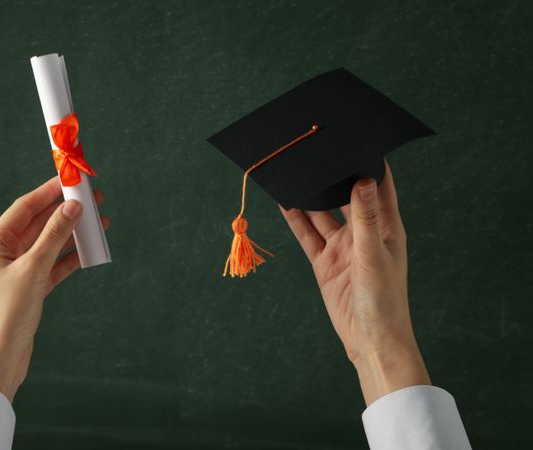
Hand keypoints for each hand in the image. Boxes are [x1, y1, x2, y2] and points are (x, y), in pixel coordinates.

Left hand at [0, 177, 109, 401]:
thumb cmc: (6, 314)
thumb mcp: (33, 269)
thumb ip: (54, 236)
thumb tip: (72, 207)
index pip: (25, 207)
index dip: (49, 192)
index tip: (72, 180)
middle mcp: (5, 253)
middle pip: (41, 223)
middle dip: (67, 211)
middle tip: (95, 199)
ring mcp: (19, 271)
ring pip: (51, 244)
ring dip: (73, 234)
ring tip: (100, 222)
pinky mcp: (32, 288)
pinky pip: (55, 265)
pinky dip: (71, 257)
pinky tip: (90, 249)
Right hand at [280, 163, 429, 404]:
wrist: (369, 340)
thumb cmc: (384, 298)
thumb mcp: (374, 254)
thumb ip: (366, 218)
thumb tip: (363, 179)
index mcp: (385, 226)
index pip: (379, 184)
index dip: (368, 161)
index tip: (354, 136)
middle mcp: (363, 232)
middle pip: (345, 195)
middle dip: (332, 174)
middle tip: (315, 150)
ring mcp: (342, 247)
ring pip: (322, 213)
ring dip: (310, 195)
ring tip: (294, 171)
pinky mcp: (324, 262)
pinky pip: (308, 235)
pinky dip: (296, 219)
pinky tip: (284, 202)